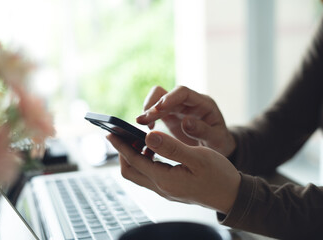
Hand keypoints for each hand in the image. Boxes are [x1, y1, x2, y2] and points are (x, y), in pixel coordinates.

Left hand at [106, 131, 240, 213]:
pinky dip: (145, 161)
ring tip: (139, 139)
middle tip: (122, 135)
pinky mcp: (170, 188)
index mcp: (165, 179)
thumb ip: (172, 147)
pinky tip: (154, 149)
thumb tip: (148, 136)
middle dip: (122, 152)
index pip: (134, 161)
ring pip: (138, 174)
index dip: (120, 146)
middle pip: (130, 171)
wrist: (232, 195)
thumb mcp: (197, 157)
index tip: (110, 132)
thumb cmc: (219, 176)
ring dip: (134, 156)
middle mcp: (161, 187)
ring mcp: (165, 190)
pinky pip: (149, 174)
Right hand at [136, 86, 235, 156]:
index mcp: (203, 103)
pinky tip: (148, 129)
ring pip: (157, 99)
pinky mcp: (170, 115)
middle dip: (153, 106)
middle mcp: (189, 102)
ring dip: (148, 110)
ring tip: (140, 123)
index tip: (158, 109)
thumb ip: (203, 131)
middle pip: (166, 94)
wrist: (217, 148)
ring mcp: (178, 108)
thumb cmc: (219, 143)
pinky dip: (149, 117)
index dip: (170, 98)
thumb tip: (186, 122)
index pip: (184, 92)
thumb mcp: (217, 140)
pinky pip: (155, 110)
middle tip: (142, 120)